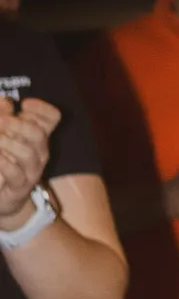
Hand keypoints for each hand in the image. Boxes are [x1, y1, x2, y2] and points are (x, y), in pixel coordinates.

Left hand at [0, 99, 59, 227]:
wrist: (3, 196)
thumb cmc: (5, 161)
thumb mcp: (5, 134)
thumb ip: (4, 116)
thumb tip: (7, 103)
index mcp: (37, 137)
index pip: (52, 118)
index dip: (42, 108)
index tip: (24, 104)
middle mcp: (39, 153)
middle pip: (38, 135)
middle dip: (17, 125)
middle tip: (0, 122)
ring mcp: (31, 171)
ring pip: (27, 153)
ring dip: (6, 143)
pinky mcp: (19, 187)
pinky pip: (14, 173)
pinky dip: (2, 163)